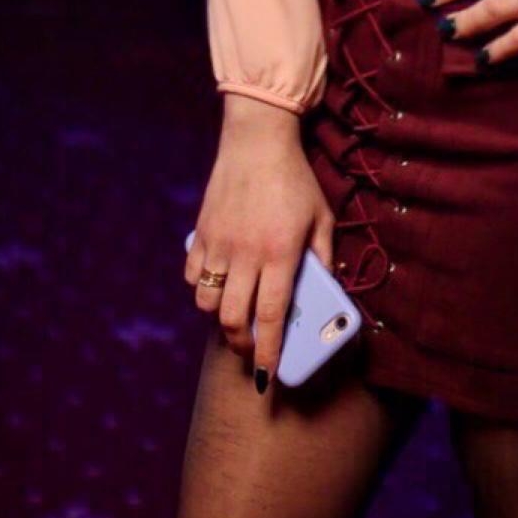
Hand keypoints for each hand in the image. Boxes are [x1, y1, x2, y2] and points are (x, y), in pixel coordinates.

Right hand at [184, 98, 335, 384]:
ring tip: (235, 314)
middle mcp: (246, 253)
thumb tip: (324, 290)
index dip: (269, 352)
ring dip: (219, 317)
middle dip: (241, 344)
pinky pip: (193, 276)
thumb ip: (323, 256)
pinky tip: (217, 283)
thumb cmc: (295, 180)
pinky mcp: (202, 233)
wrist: (257, 140)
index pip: (272, 316)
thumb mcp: (322, 217)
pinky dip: (201, 289)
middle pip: (233, 318)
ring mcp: (219, 243)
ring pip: (207, 302)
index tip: (268, 376)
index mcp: (280, 252)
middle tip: (252, 349)